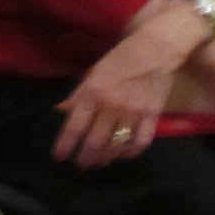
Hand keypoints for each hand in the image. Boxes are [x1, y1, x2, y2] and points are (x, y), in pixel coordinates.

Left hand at [51, 0, 194, 168]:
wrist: (154, 49)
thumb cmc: (119, 59)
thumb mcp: (93, 73)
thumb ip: (79, 95)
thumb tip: (62, 112)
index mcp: (93, 92)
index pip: (75, 127)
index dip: (65, 146)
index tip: (59, 158)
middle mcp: (111, 105)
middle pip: (95, 142)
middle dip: (85, 158)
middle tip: (81, 165)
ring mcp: (133, 112)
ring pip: (116, 146)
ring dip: (105, 158)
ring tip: (99, 162)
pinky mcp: (152, 116)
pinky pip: (140, 142)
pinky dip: (130, 153)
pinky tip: (123, 155)